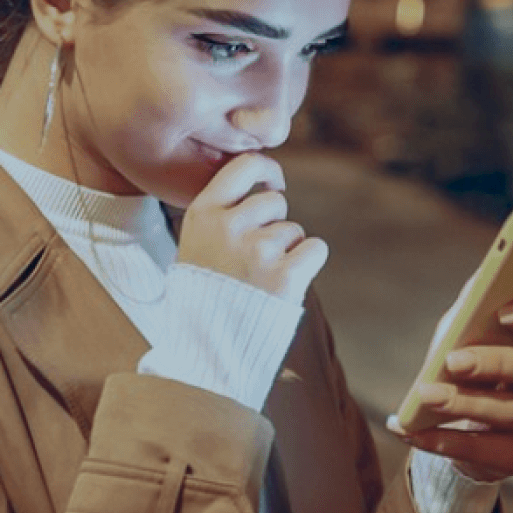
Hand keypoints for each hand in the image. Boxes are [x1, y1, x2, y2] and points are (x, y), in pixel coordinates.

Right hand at [176, 152, 327, 304]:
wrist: (208, 346)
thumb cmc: (206, 294)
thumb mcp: (196, 244)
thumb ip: (222, 214)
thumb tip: (266, 184)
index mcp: (202, 214)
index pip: (244, 166)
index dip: (267, 169)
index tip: (274, 182)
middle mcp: (228, 227)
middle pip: (276, 201)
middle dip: (275, 223)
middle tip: (257, 256)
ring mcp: (257, 251)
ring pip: (294, 230)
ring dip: (288, 250)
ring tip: (262, 278)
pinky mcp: (284, 276)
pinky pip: (316, 248)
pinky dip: (308, 262)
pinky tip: (286, 281)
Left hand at [387, 294, 512, 482]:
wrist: (453, 425)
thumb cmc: (460, 367)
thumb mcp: (459, 333)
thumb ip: (469, 310)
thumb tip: (477, 287)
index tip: (505, 312)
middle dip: (496, 362)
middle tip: (453, 361)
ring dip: (465, 403)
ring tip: (426, 396)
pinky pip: (489, 451)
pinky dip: (446, 441)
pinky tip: (414, 432)